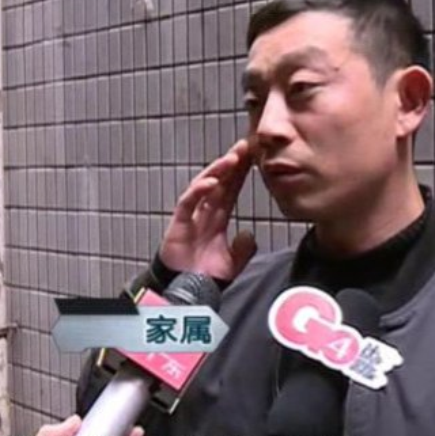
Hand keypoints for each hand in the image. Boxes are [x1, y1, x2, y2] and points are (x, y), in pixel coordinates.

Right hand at [159, 138, 257, 280]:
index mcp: (217, 217)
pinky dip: (199, 190)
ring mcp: (191, 215)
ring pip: (204, 186)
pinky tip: (212, 181)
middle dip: (232, 163)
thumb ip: (243, 249)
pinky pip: (189, 201)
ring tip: (232, 158)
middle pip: (220, 182)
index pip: (231, 189)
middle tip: (246, 145)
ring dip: (218, 171)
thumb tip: (250, 235)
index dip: (241, 173)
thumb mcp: (233, 262)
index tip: (255, 156)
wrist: (187, 291)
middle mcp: (204, 211)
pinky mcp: (179, 222)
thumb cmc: (204, 275)